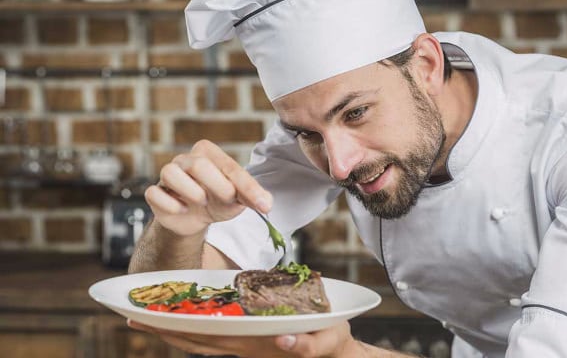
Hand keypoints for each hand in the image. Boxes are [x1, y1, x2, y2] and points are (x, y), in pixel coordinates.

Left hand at [127, 320, 359, 357]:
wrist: (334, 352)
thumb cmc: (330, 342)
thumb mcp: (325, 341)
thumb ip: (306, 345)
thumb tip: (280, 341)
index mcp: (254, 343)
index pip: (207, 336)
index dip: (178, 328)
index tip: (150, 319)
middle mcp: (242, 344)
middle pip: (195, 338)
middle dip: (163, 328)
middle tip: (130, 316)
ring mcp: (243, 343)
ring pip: (200, 339)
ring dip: (171, 329)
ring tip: (144, 317)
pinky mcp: (248, 337)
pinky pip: (213, 334)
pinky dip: (192, 326)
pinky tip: (182, 316)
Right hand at [144, 140, 272, 236]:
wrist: (194, 219)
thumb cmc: (217, 200)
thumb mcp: (238, 199)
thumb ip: (253, 197)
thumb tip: (267, 202)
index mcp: (208, 153)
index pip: (229, 166)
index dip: (247, 187)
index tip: (263, 205)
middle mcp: (186, 159)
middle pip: (198, 164)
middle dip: (218, 185)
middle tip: (227, 198)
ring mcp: (167, 174)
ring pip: (170, 173)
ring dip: (191, 192)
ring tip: (201, 202)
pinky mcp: (155, 192)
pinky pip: (154, 193)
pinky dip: (171, 205)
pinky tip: (182, 210)